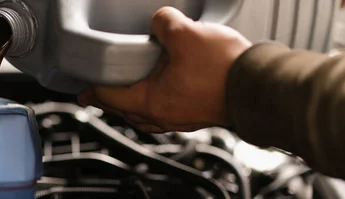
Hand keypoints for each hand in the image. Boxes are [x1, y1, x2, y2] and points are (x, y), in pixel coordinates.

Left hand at [78, 7, 251, 132]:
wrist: (261, 85)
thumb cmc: (224, 70)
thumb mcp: (185, 35)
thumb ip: (164, 23)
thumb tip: (161, 21)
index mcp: (152, 103)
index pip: (112, 98)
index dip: (93, 92)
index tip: (83, 93)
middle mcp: (166, 116)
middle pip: (129, 111)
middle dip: (114, 101)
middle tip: (104, 91)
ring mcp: (184, 118)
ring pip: (150, 113)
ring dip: (137, 101)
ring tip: (134, 87)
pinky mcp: (200, 113)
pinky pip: (170, 109)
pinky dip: (160, 99)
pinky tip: (167, 83)